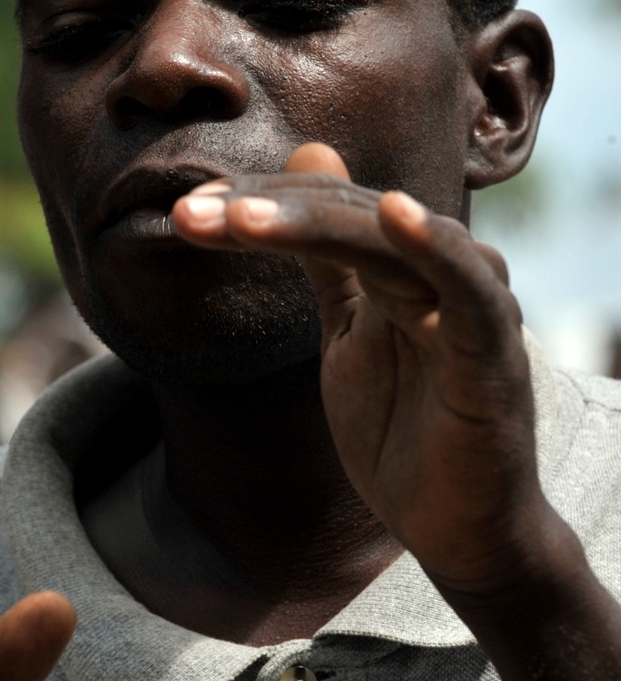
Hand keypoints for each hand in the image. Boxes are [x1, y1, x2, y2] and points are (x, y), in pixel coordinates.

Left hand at [171, 143, 550, 596]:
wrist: (460, 530)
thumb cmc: (407, 431)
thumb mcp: (349, 334)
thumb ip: (329, 257)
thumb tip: (310, 151)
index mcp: (402, 265)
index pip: (325, 208)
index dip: (256, 204)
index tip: (188, 212)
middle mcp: (440, 271)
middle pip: (348, 214)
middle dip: (263, 210)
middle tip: (187, 213)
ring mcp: (471, 306)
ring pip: (391, 241)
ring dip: (313, 223)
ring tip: (239, 219)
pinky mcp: (494, 351)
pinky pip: (468, 290)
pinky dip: (436, 248)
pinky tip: (393, 213)